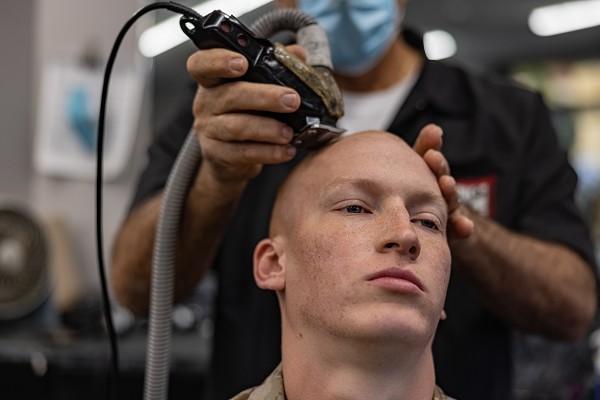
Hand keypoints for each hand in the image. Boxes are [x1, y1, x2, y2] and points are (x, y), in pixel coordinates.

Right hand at [186, 46, 305, 182]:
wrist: (232, 157)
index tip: (242, 62)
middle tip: (292, 100)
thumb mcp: (257, 87)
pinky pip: (243, 153)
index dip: (218, 60)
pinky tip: (287, 150)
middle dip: (265, 97)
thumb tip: (297, 53)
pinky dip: (268, 152)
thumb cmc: (248, 113)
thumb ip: (276, 66)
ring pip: (237, 127)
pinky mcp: (217, 154)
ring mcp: (209, 129)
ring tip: (290, 132)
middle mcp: (206, 102)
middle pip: (231, 95)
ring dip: (268, 129)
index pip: (202, 64)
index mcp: (214, 80)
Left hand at [413, 124, 472, 239]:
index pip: (430, 158)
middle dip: (438, 166)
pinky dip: (463, 227)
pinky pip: (458, 229)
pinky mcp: (452, 231)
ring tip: (446, 183)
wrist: (433, 232)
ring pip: (449, 200)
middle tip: (432, 156)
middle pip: (441, 176)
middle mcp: (441, 191)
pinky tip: (466, 226)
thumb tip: (434, 128)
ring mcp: (448, 211)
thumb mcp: (413, 174)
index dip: (430, 145)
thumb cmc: (416, 199)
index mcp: (429, 176)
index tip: (432, 135)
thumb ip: (422, 151)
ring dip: (449, 191)